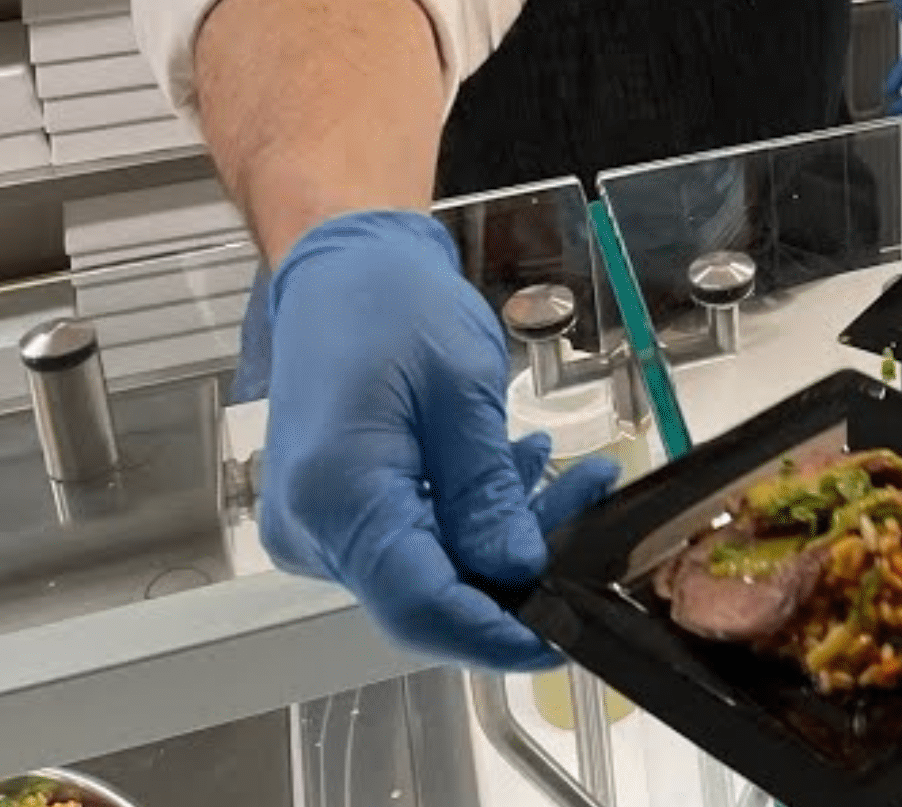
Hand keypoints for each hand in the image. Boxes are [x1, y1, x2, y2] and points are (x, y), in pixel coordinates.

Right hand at [259, 211, 619, 670]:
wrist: (338, 266)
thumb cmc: (388, 305)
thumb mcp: (460, 390)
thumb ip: (486, 490)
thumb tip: (517, 567)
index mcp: (337, 497)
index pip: (419, 604)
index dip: (493, 631)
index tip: (558, 635)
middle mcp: (312, 527)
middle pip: (426, 594)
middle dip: (518, 568)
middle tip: (589, 508)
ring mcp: (318, 525)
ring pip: (427, 568)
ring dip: (503, 534)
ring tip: (572, 474)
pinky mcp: (336, 512)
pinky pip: (412, 539)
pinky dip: (470, 516)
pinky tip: (519, 470)